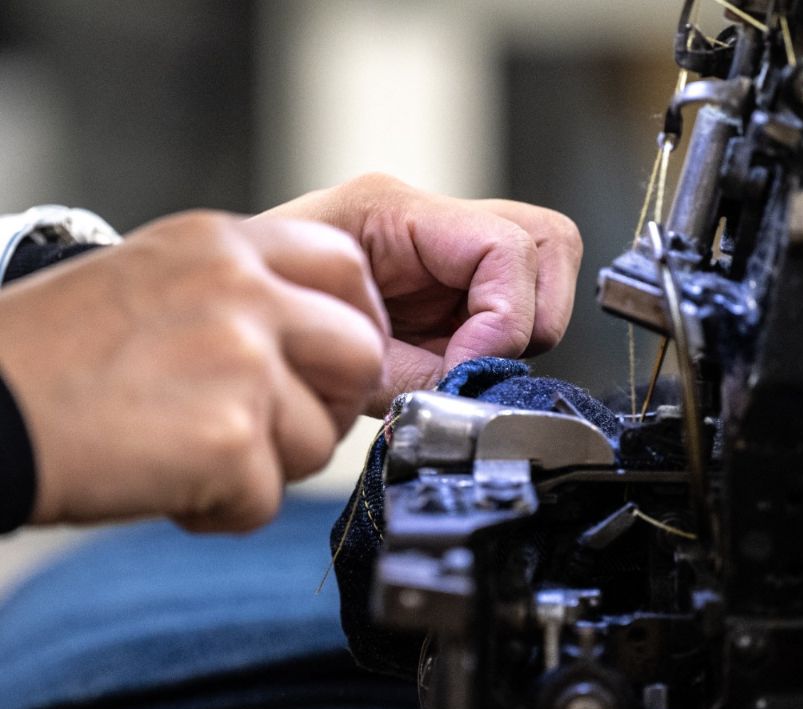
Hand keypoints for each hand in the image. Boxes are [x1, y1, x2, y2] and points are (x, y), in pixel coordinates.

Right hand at [0, 212, 386, 530]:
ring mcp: (240, 363)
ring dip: (266, 466)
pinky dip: (223, 511)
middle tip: (270, 428)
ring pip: (320, 437)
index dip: (355, 321)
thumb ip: (240, 291)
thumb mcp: (151, 277)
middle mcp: (242, 292)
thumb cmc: (48, 356)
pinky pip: (270, 499)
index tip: (332, 360)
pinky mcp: (229, 439)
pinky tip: (166, 485)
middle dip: (328, 403)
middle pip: (360, 353)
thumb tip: (319, 335)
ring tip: (190, 454)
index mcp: (223, 244)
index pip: (347, 267)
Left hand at [261, 173, 583, 411]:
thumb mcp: (333, 356)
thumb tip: (474, 387)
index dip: (504, 319)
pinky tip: (459, 357)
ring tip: (471, 360)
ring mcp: (449, 242)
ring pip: (549, 261)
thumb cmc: (265, 325)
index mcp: (390, 209)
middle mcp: (430, 216)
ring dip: (527, 322)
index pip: (504, 246)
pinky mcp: (458, 276)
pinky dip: (509, 334)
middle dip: (532, 314)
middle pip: (547, 239)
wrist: (234, 327)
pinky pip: (523, 295)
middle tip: (481, 361)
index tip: (467, 367)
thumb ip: (410, 374)